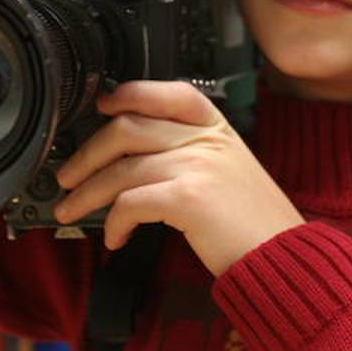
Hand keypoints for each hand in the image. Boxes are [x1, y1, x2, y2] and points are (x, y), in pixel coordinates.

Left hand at [55, 81, 304, 275]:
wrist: (284, 257)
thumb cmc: (253, 223)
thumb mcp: (229, 171)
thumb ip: (191, 154)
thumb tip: (133, 159)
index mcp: (216, 128)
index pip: (168, 92)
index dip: (129, 93)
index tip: (102, 106)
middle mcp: (206, 140)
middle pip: (128, 127)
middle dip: (87, 153)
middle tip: (68, 176)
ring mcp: (198, 165)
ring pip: (122, 168)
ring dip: (87, 193)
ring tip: (72, 210)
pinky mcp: (189, 198)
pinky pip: (131, 202)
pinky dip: (114, 222)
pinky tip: (115, 237)